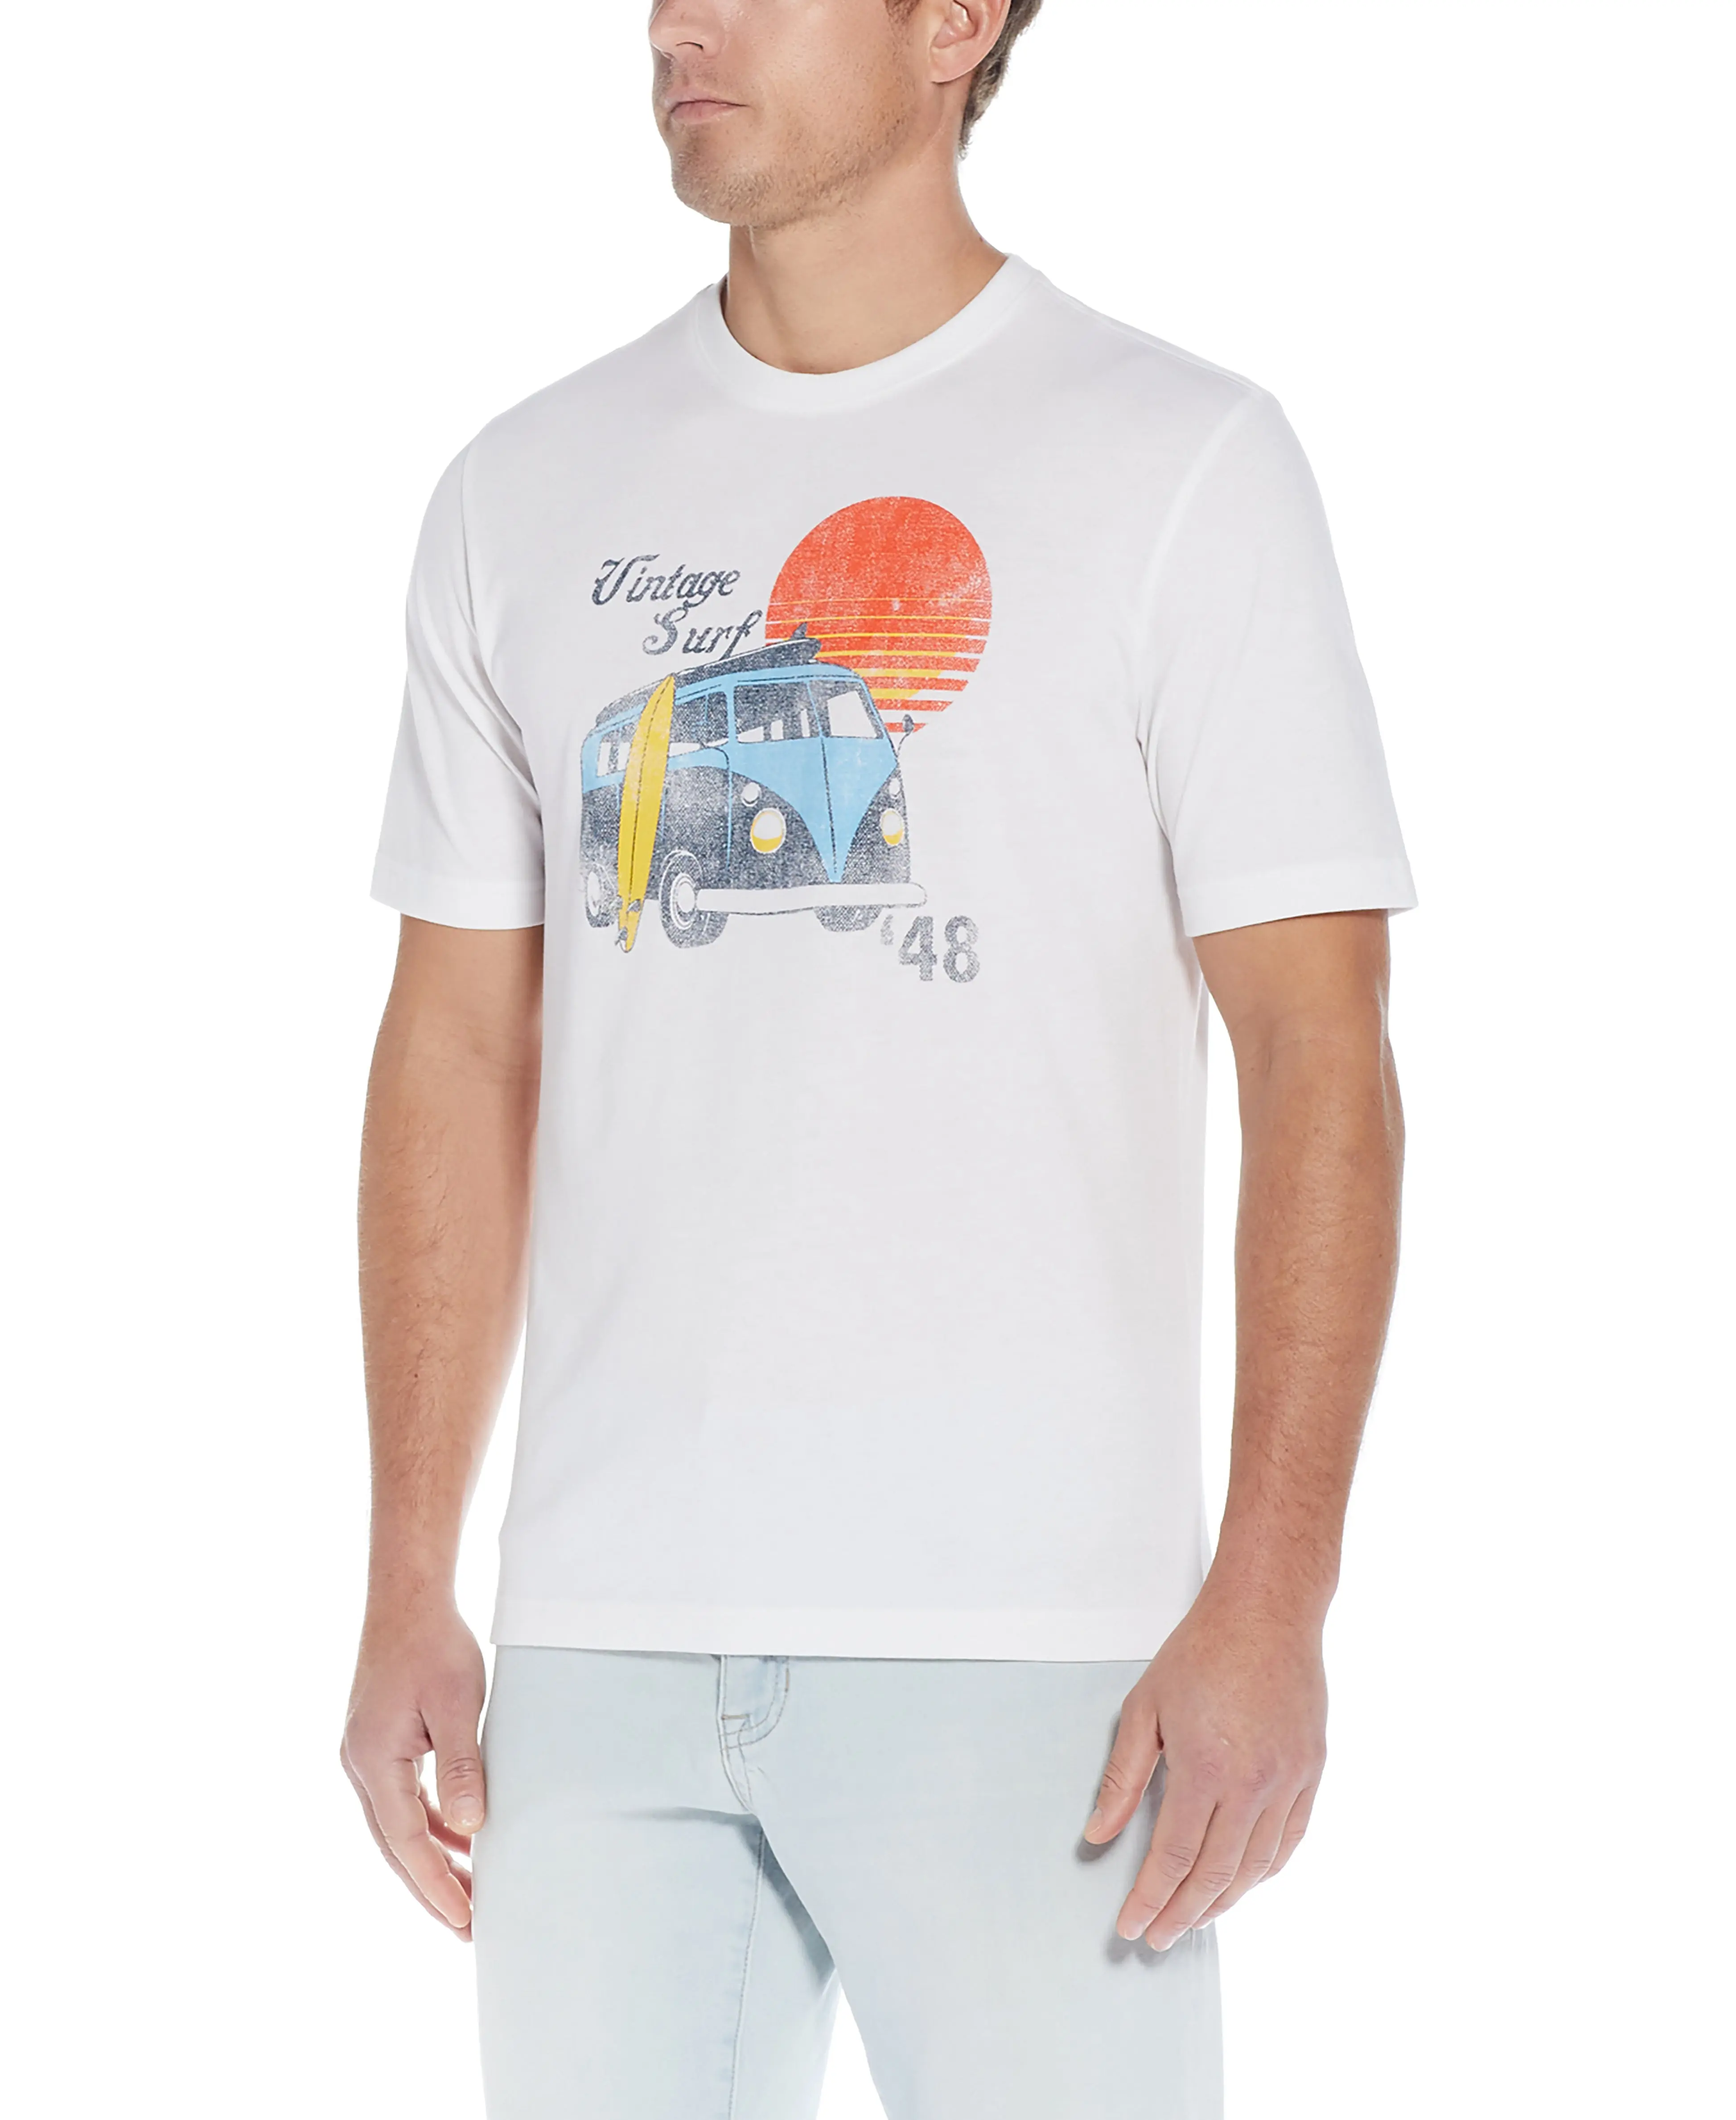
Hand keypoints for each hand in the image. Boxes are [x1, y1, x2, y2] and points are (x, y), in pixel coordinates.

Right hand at [340, 1600, 486, 1937]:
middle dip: (432, 1888)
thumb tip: (470, 1826)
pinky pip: (404, 1800)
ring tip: (472, 1893)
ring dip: (432, 1859)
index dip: (437, 1885)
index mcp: (374, 1761)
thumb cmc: (434, 1645)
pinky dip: (430, 1824)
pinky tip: (463, 1838)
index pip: (408, 1843)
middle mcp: (360, 1765)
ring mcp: (366, 1755)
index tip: (466, 1921)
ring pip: (399, 1826)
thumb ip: (461, 1766)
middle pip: (396, 1845)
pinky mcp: (378, 1743)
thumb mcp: (457, 1704)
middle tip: (470, 1928)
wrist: (406, 1598)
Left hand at [1083, 1592, 1326, 1948]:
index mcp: (1206, 1767)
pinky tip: (1244, 1881)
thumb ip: (1123, 1778)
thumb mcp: (1144, 1708)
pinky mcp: (1311, 1771)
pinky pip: (1290, 1840)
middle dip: (1183, 1913)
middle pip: (1216, 1874)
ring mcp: (1289, 1780)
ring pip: (1257, 1866)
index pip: (1174, 1857)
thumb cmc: (1203, 1651)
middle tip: (1159, 1936)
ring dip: (1224, 1901)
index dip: (1150, 1899)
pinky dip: (1265, 1870)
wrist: (1266, 1612)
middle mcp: (1253, 1783)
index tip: (1132, 1925)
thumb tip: (1099, 1833)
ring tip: (1195, 1915)